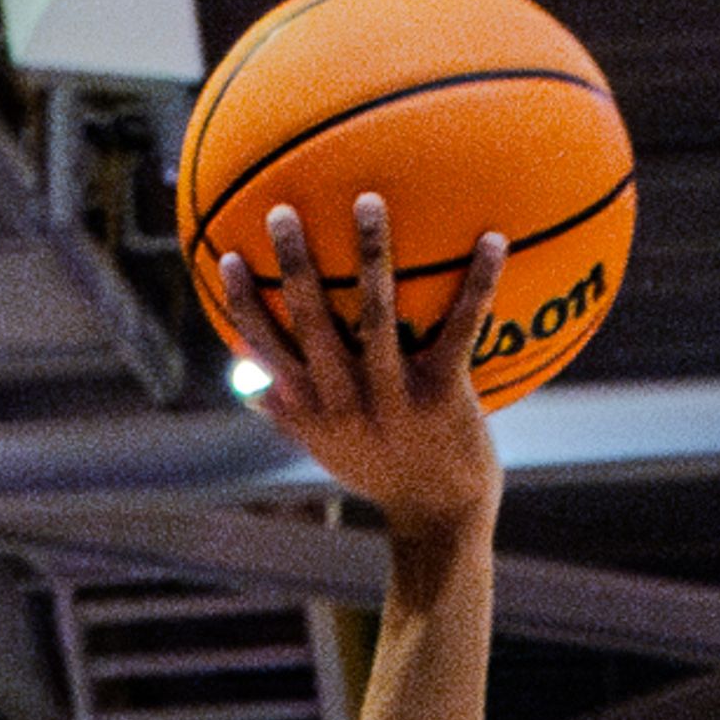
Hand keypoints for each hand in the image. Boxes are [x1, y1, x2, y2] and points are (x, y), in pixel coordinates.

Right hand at [218, 190, 506, 550]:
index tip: (228, 258)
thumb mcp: (329, 450)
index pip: (268, 352)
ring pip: (376, 317)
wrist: (439, 517)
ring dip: (371, 257)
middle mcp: (346, 405)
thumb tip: (247, 387)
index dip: (244, 306)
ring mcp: (395, 400)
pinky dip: (478, 284)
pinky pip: (460, 330)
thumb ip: (289, 415)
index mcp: (314, 412)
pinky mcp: (443, 397)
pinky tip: (491, 239)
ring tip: (368, 202)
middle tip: (284, 211)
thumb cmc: (382, 474)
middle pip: (311, 325)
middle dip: (295, 267)